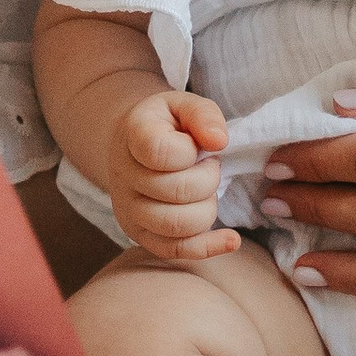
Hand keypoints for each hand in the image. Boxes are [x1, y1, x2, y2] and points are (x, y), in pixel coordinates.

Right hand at [109, 86, 233, 264]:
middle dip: (208, 179)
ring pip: (178, 226)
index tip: (196, 146)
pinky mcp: (141, 235)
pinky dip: (208, 247)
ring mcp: (129, 210)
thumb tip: (219, 140)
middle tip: (209, 166)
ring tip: (205, 190)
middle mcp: (124, 177)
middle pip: (176, 192)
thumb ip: (203, 114)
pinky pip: (175, 251)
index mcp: (132, 136)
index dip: (189, 151)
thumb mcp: (183, 104)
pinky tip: (231, 239)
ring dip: (207, 208)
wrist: (133, 147)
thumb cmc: (166, 125)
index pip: (160, 153)